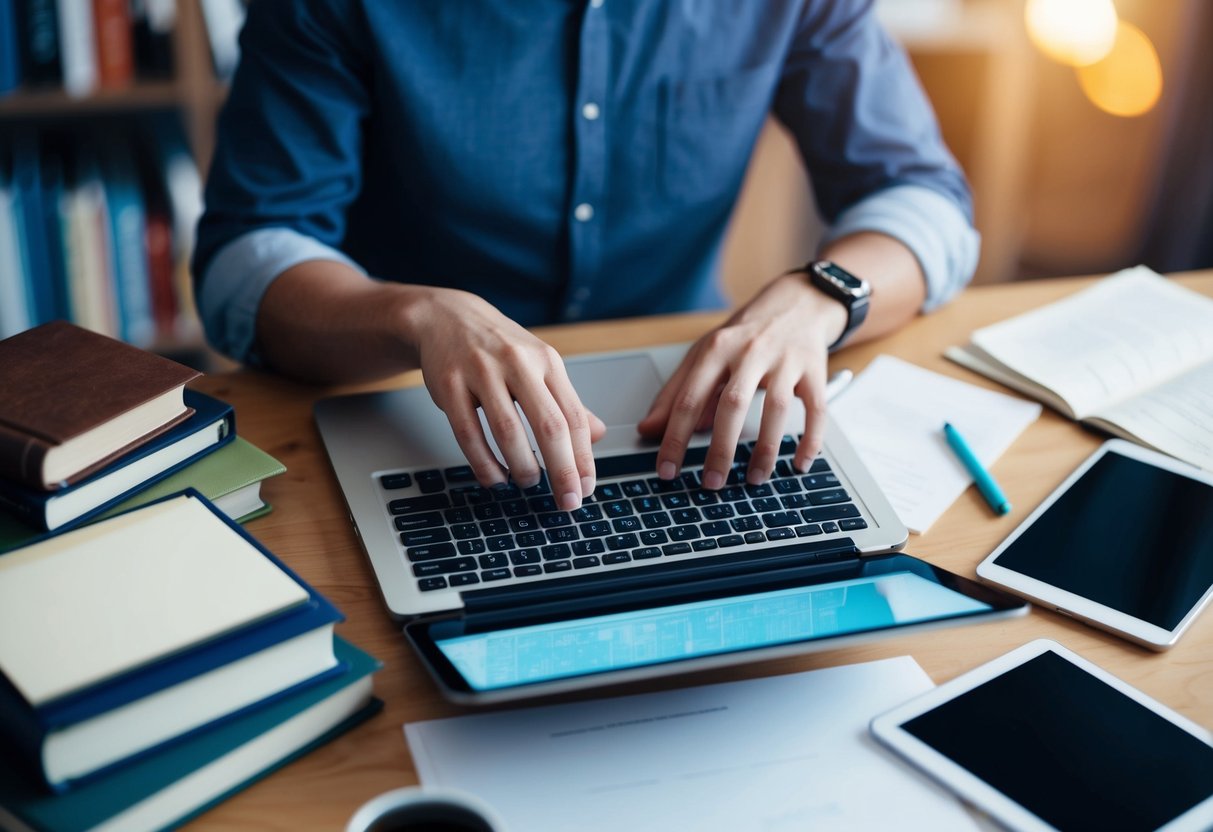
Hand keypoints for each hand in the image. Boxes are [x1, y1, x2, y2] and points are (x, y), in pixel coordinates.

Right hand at [407, 288, 605, 510]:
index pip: (574, 416)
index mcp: (547, 362)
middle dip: (562, 470)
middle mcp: (518, 364)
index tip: (586, 488)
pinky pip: (469, 433)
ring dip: (522, 467)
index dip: (583, 458)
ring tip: (528, 483)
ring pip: (508, 431)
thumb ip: (568, 402)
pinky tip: (494, 477)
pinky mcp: (450, 385)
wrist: (447, 317)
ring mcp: (481, 372)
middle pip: (548, 426)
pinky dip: (483, 463)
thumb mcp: (540, 366)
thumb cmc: (500, 347)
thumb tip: (599, 435)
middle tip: (567, 500)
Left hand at [637, 272, 846, 487]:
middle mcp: (750, 352)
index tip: (667, 470)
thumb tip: (647, 429)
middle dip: (720, 448)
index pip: (689, 398)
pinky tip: (799, 464)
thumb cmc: (743, 336)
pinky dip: (810, 439)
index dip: (675, 437)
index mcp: (716, 350)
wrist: (796, 303)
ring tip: (753, 479)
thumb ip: (675, 393)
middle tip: (711, 483)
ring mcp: (786, 361)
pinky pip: (816, 410)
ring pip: (776, 409)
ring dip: (765, 449)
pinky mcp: (815, 370)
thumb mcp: (704, 356)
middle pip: (732, 404)